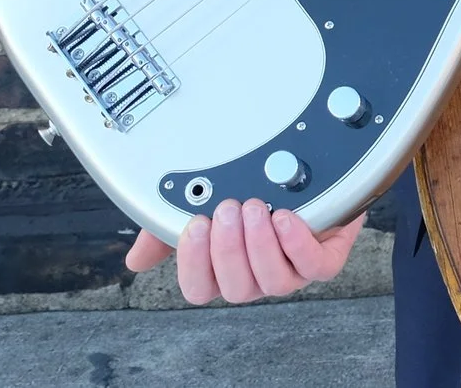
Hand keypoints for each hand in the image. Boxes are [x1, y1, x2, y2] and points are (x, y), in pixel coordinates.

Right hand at [124, 197, 363, 304]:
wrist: (305, 171)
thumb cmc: (255, 193)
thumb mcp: (203, 204)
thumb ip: (167, 229)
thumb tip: (135, 260)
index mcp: (224, 269)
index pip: (198, 289)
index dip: (194, 263)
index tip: (195, 224)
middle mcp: (256, 276)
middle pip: (235, 289)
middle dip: (228, 248)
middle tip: (228, 209)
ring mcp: (291, 271)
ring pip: (272, 282)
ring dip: (260, 244)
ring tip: (257, 208)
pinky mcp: (325, 260)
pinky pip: (313, 268)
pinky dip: (297, 245)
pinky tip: (286, 220)